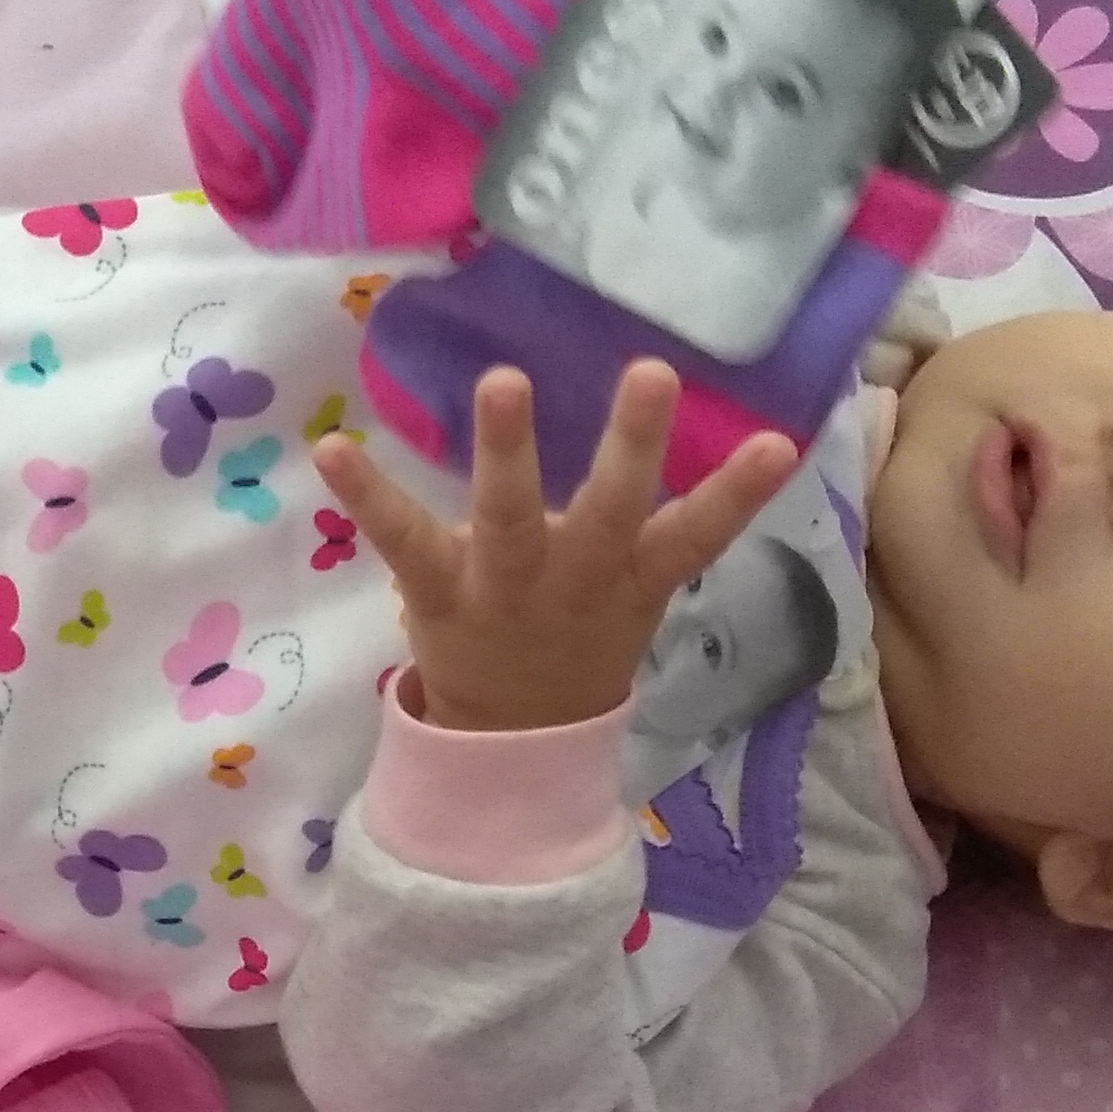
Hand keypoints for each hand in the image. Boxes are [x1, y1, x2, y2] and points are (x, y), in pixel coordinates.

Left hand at [318, 361, 798, 735]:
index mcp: (632, 575)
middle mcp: (576, 577)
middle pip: (611, 510)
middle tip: (652, 373)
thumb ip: (663, 520)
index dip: (740, 493)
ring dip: (509, 447)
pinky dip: (367, 494)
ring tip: (505, 380)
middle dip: (632, 444)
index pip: (699, 533)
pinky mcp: (439, 590)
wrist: (512, 738)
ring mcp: (506, 585)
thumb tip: (722, 428)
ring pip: (512, 514)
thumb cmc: (579, 634)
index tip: (781, 442)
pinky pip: (401, 538)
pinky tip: (331, 448)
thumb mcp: (635, 589)